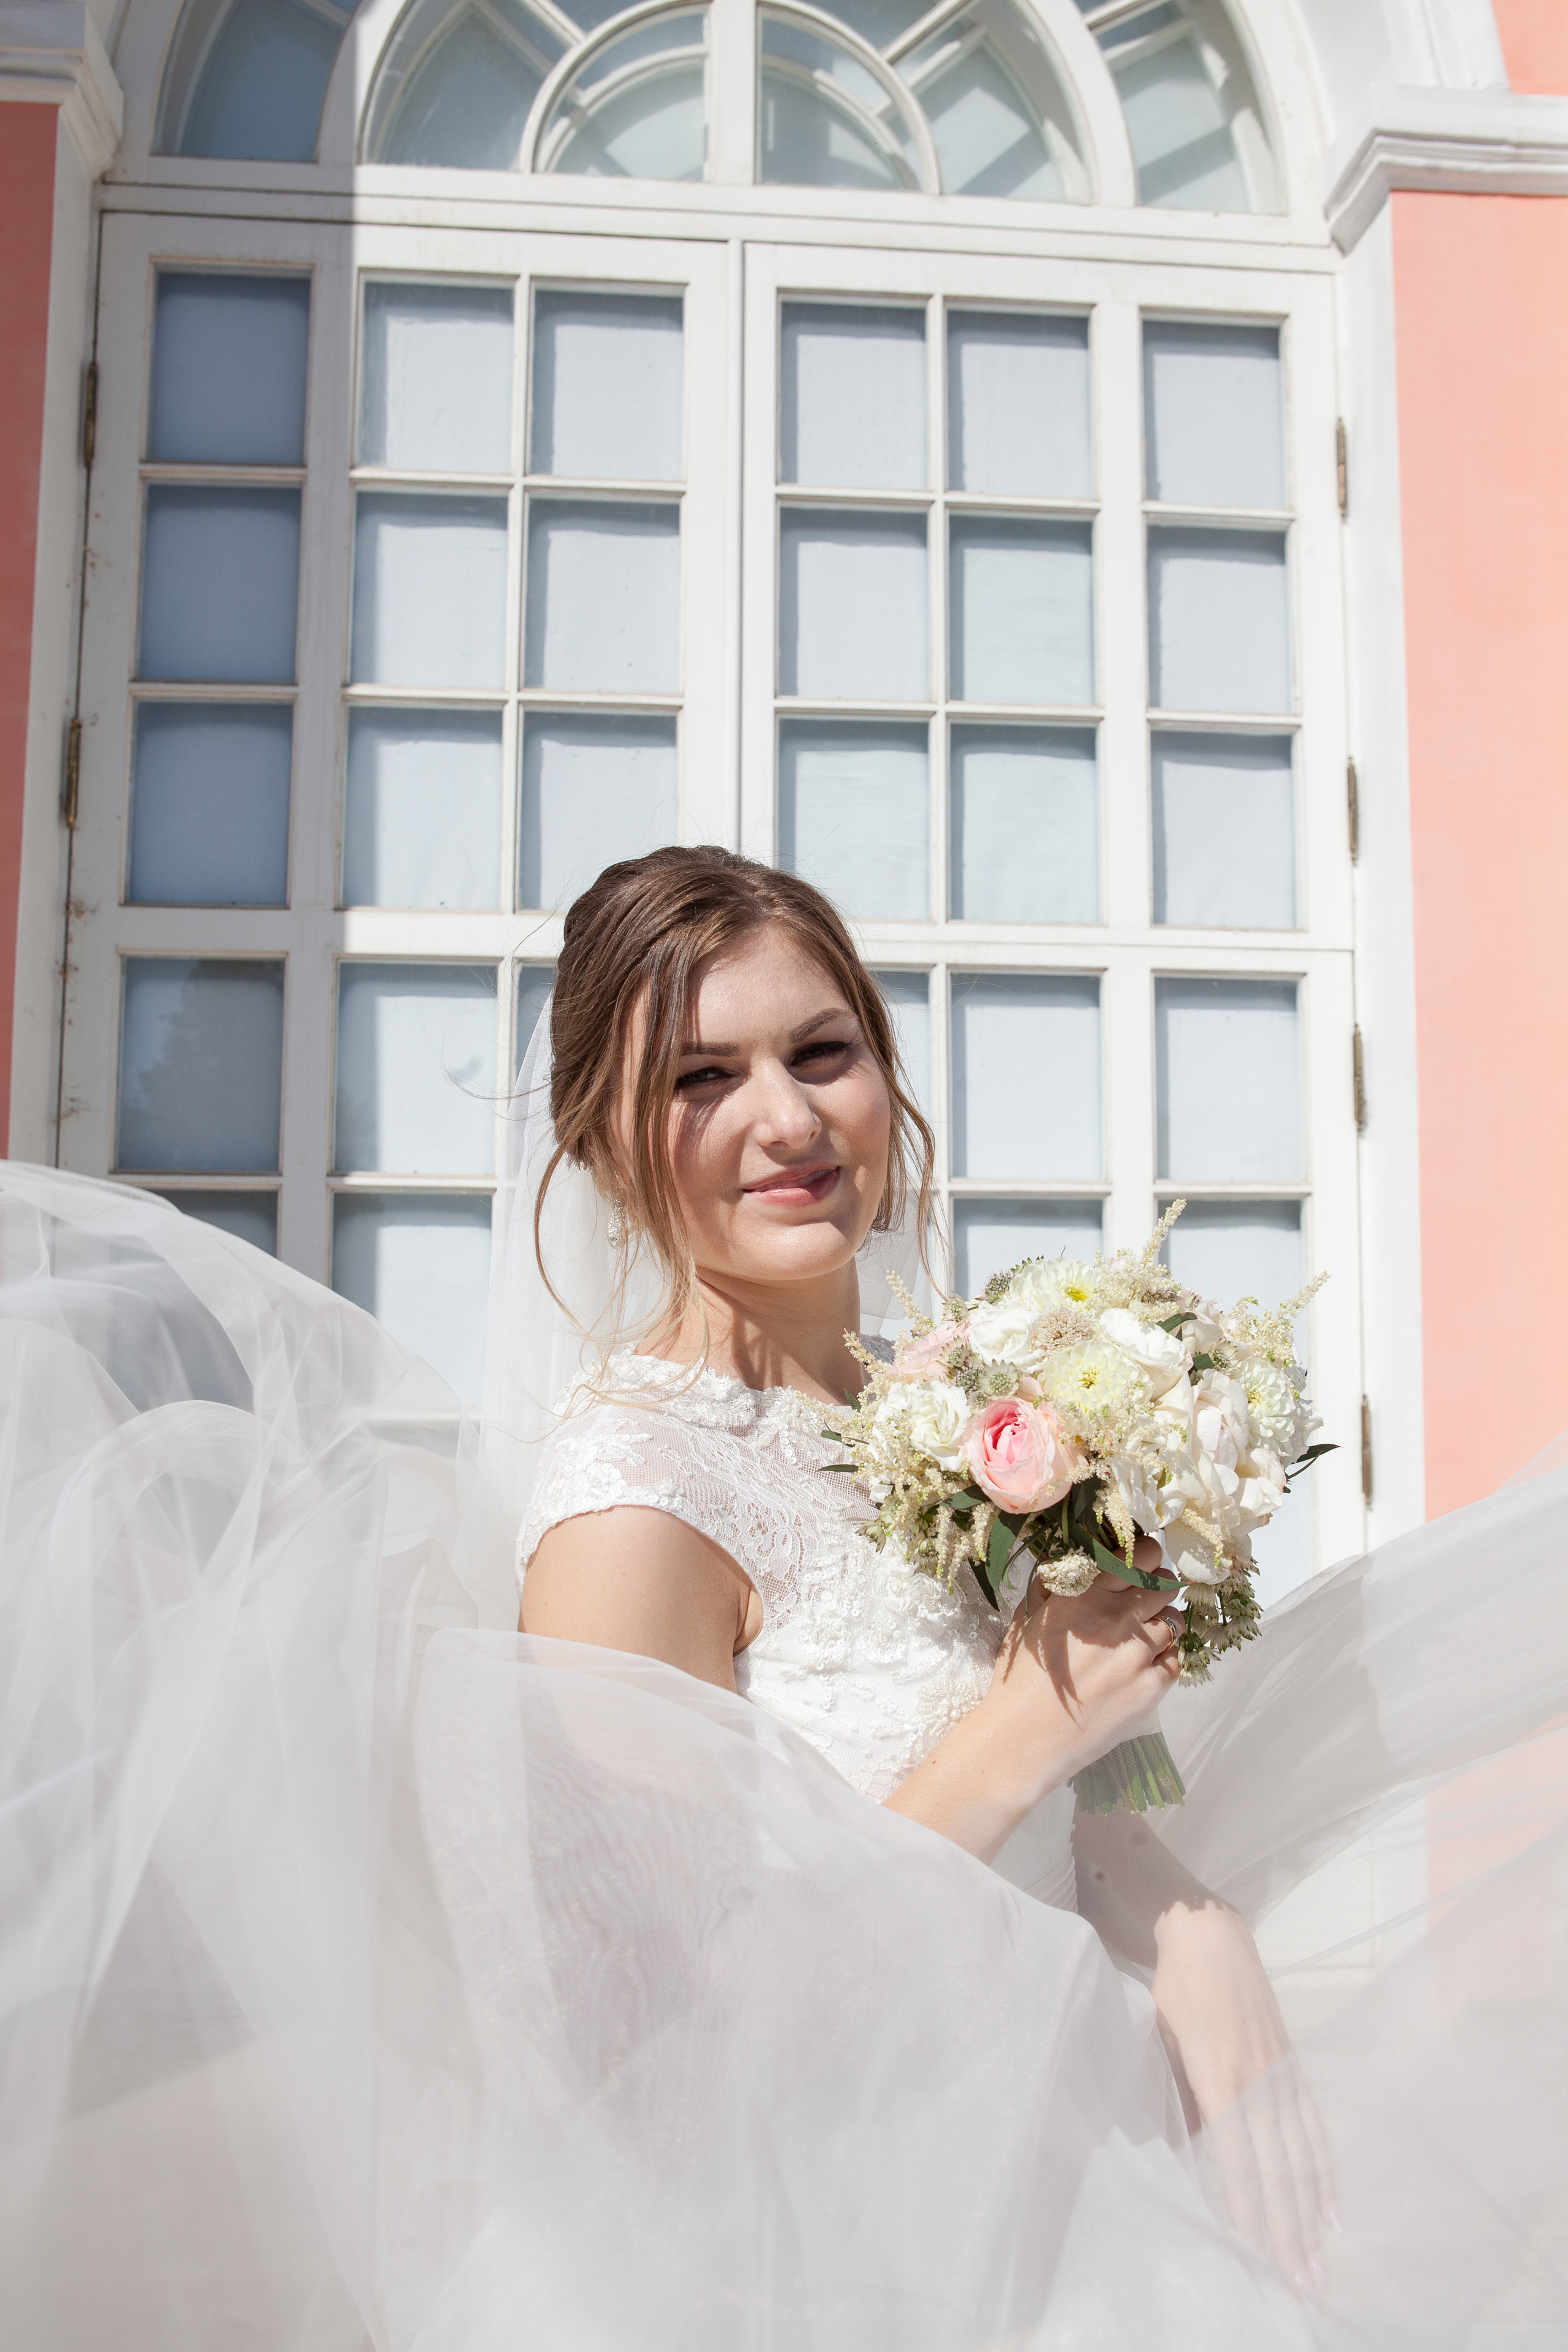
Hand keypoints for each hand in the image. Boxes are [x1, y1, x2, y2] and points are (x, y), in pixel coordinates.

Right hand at [883, 1546, 1181, 1854]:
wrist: (1024, 1739)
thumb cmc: (1019, 1680)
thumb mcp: (1027, 1620)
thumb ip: (1054, 1586)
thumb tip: (1078, 1563)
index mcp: (1083, 1594)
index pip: (1139, 1555)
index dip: (1147, 1555)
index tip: (1143, 1563)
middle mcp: (1115, 1618)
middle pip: (1163, 1584)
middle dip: (1158, 1587)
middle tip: (1146, 1600)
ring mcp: (1137, 1654)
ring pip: (1173, 1621)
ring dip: (1163, 1623)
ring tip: (1145, 1637)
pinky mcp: (1151, 1687)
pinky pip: (1175, 1660)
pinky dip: (1165, 1659)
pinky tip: (1144, 1667)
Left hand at [1152, 1899, 1337, 2296]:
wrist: (1208, 1933)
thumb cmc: (1174, 1991)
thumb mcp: (1163, 2045)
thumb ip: (1182, 2103)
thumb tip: (1193, 2160)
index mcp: (1217, 2078)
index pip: (1234, 2161)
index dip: (1247, 2211)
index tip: (1257, 2256)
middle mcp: (1255, 2082)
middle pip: (1274, 2171)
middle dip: (1286, 2231)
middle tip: (1301, 2284)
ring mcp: (1279, 2074)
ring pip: (1298, 2158)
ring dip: (1309, 2214)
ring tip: (1319, 2262)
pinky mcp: (1291, 2065)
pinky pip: (1312, 2127)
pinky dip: (1323, 2170)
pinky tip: (1331, 2208)